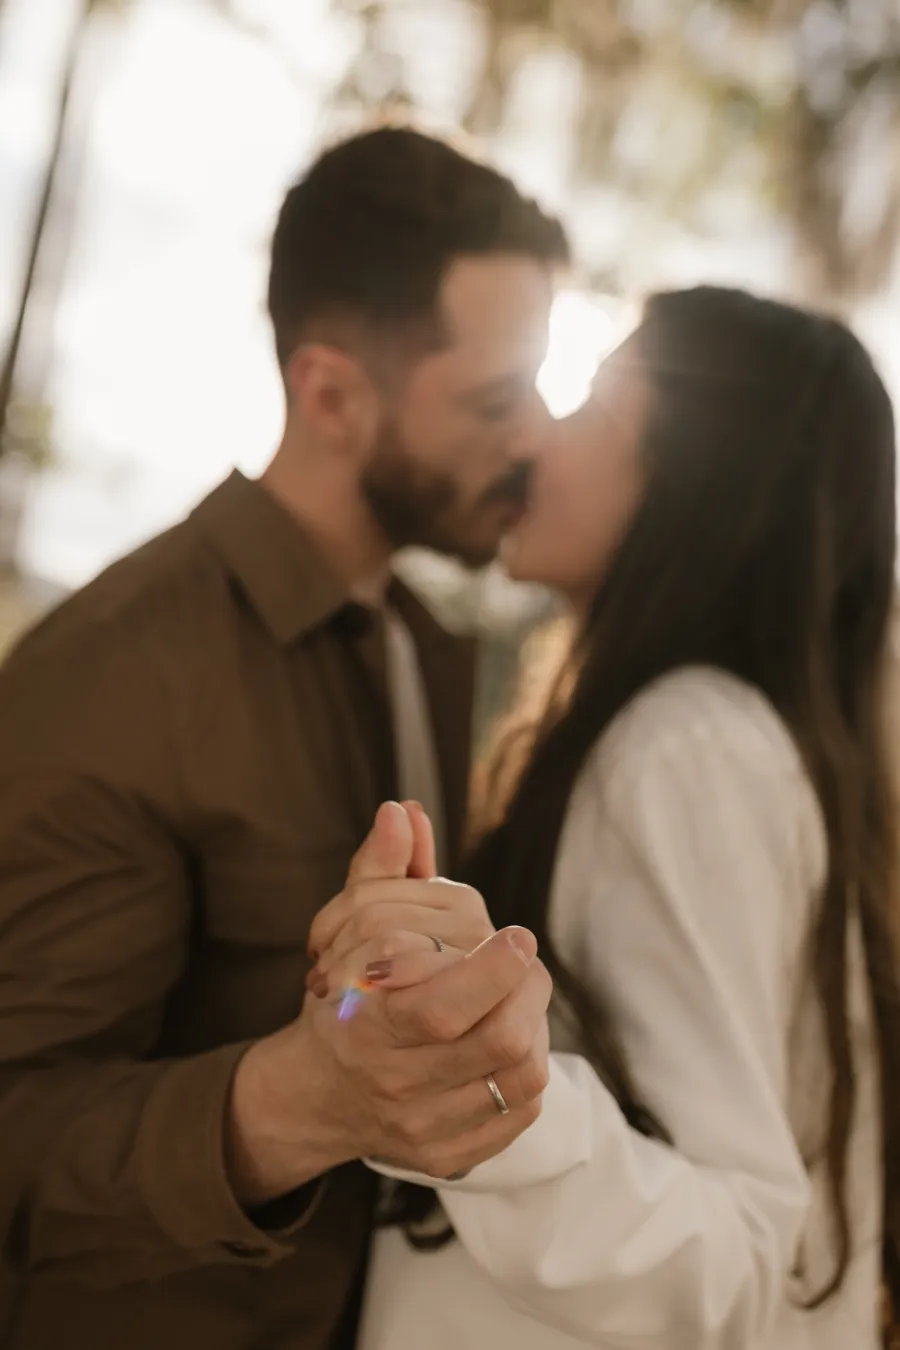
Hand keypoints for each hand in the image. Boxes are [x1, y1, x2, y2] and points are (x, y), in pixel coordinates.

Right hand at [227, 804, 551, 1204]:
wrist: (315, 1096)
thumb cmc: (342, 999)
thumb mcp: (345, 933)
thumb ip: (379, 872)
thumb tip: (402, 811)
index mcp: (364, 1026)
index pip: (439, 1007)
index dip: (490, 972)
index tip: (517, 936)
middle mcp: (392, 1083)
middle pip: (493, 1042)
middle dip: (527, 991)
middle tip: (524, 961)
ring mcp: (424, 1127)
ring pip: (518, 1079)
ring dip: (535, 1027)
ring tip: (520, 998)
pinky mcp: (450, 1156)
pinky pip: (520, 1113)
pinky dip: (527, 1073)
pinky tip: (509, 1041)